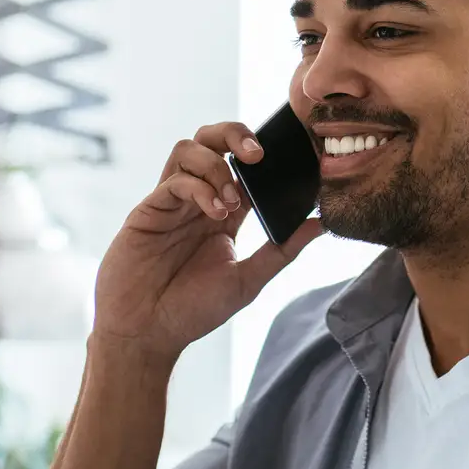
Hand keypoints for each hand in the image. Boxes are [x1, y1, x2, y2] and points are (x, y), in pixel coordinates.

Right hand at [93, 122, 323, 362]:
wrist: (147, 334)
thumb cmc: (191, 310)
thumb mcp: (248, 280)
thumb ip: (283, 250)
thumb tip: (322, 224)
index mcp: (222, 213)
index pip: (243, 166)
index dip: (264, 155)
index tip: (289, 159)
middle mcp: (196, 200)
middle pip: (210, 139)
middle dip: (235, 134)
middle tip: (258, 156)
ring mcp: (171, 203)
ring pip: (188, 149)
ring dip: (217, 165)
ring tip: (233, 201)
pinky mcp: (148, 210)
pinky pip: (174, 180)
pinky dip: (200, 188)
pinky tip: (215, 214)